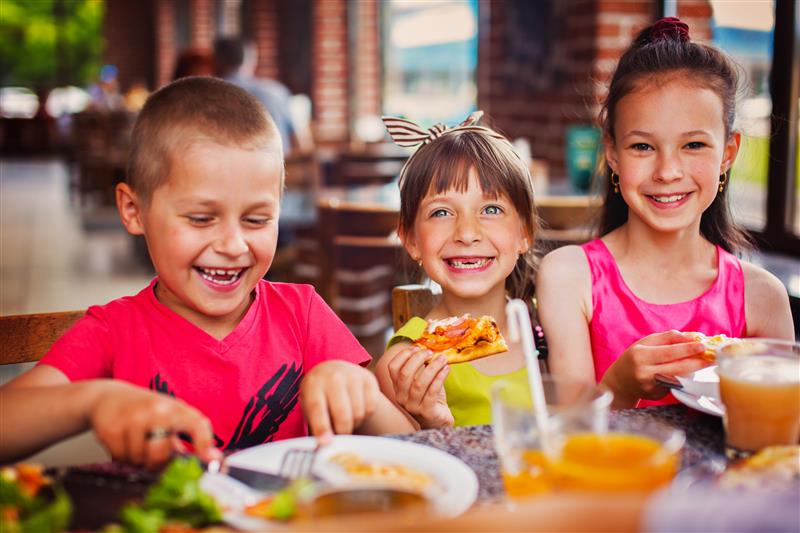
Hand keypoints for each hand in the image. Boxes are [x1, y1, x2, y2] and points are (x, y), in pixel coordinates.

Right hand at [90, 381, 217, 469]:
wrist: (109, 396)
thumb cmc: (147, 411)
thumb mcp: (171, 417)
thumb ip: (191, 438)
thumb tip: (216, 460)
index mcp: (176, 409)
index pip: (196, 424)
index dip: (204, 442)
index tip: (209, 460)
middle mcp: (157, 410)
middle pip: (160, 453)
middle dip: (156, 464)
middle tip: (151, 459)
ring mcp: (133, 418)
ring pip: (138, 459)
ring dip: (137, 460)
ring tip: (135, 445)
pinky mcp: (111, 427)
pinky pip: (120, 457)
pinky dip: (121, 457)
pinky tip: (122, 443)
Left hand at [300, 361, 379, 439]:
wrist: (333, 370)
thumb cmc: (319, 395)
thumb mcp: (310, 405)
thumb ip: (316, 423)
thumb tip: (326, 446)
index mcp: (314, 384)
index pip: (317, 408)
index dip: (322, 427)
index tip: (326, 443)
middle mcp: (334, 377)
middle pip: (342, 413)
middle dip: (342, 431)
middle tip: (340, 436)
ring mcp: (353, 375)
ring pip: (358, 413)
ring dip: (354, 423)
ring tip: (346, 419)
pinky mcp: (369, 379)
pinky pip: (371, 408)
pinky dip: (365, 415)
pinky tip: (356, 409)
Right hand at [386, 345, 453, 428]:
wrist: (438, 421)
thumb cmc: (430, 398)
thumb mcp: (422, 381)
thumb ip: (421, 367)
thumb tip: (427, 348)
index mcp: (398, 388)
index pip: (393, 368)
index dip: (404, 355)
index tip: (416, 348)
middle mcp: (401, 397)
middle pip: (405, 374)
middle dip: (418, 359)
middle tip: (430, 352)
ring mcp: (413, 406)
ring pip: (419, 383)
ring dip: (432, 368)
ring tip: (442, 359)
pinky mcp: (427, 412)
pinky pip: (432, 392)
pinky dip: (440, 378)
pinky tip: (446, 370)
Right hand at [601, 330, 707, 407]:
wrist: (620, 381)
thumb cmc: (635, 357)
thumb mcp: (646, 343)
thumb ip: (668, 338)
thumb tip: (692, 337)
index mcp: (640, 356)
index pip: (668, 352)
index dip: (687, 349)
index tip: (702, 345)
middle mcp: (644, 373)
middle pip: (677, 367)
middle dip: (697, 361)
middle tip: (711, 356)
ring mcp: (651, 387)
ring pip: (679, 378)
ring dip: (695, 370)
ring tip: (707, 362)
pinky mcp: (657, 396)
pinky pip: (675, 384)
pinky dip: (686, 377)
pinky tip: (691, 372)